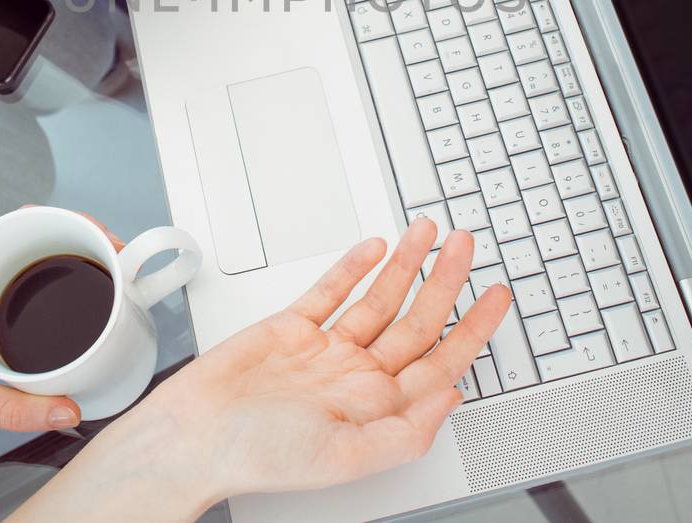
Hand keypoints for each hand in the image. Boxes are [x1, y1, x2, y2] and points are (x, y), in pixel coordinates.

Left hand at [0, 213, 123, 435]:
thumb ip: (10, 408)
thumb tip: (65, 409)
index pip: (23, 224)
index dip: (70, 223)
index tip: (104, 239)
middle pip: (36, 238)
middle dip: (83, 242)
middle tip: (119, 261)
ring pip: (32, 262)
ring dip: (71, 265)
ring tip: (108, 279)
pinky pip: (24, 287)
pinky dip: (55, 290)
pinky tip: (74, 309)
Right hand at [20, 220, 509, 518]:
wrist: (192, 435)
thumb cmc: (258, 455)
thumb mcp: (345, 457)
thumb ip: (406, 431)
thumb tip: (453, 398)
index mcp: (376, 408)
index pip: (440, 361)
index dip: (474, 329)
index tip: (499, 299)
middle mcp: (356, 377)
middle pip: (417, 321)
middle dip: (446, 281)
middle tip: (469, 246)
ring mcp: (325, 350)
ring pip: (380, 299)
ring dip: (407, 265)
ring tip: (432, 233)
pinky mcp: (291, 328)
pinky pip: (332, 291)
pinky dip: (354, 267)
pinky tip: (375, 247)